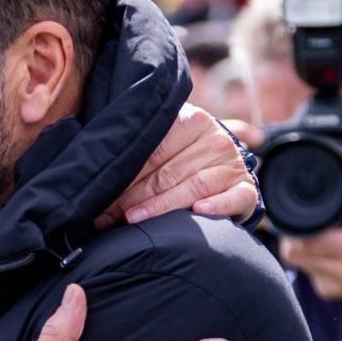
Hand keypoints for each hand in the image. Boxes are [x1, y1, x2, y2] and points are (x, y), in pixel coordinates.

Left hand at [104, 104, 258, 226]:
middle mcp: (216, 141)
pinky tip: (197, 211)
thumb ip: (140, 151)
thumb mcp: (164, 146)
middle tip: (107, 216)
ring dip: (161, 206)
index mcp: (195, 121)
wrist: (222, 170)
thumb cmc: (182, 159)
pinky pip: (232, 198)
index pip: (155, 150)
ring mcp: (233, 165)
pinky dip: (216, 205)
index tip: (100, 192)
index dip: (125, 173)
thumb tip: (96, 169)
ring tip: (132, 219)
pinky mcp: (245, 189)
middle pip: (168, 172)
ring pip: (193, 187)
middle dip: (134, 197)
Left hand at [274, 165, 341, 308]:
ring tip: (318, 234)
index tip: (301, 214)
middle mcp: (337, 272)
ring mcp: (330, 286)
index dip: (294, 228)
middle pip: (293, 254)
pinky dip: (311, 260)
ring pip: (297, 264)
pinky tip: (326, 251)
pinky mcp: (328, 293)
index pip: (303, 243)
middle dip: (294, 236)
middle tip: (305, 222)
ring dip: (302, 247)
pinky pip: (307, 272)